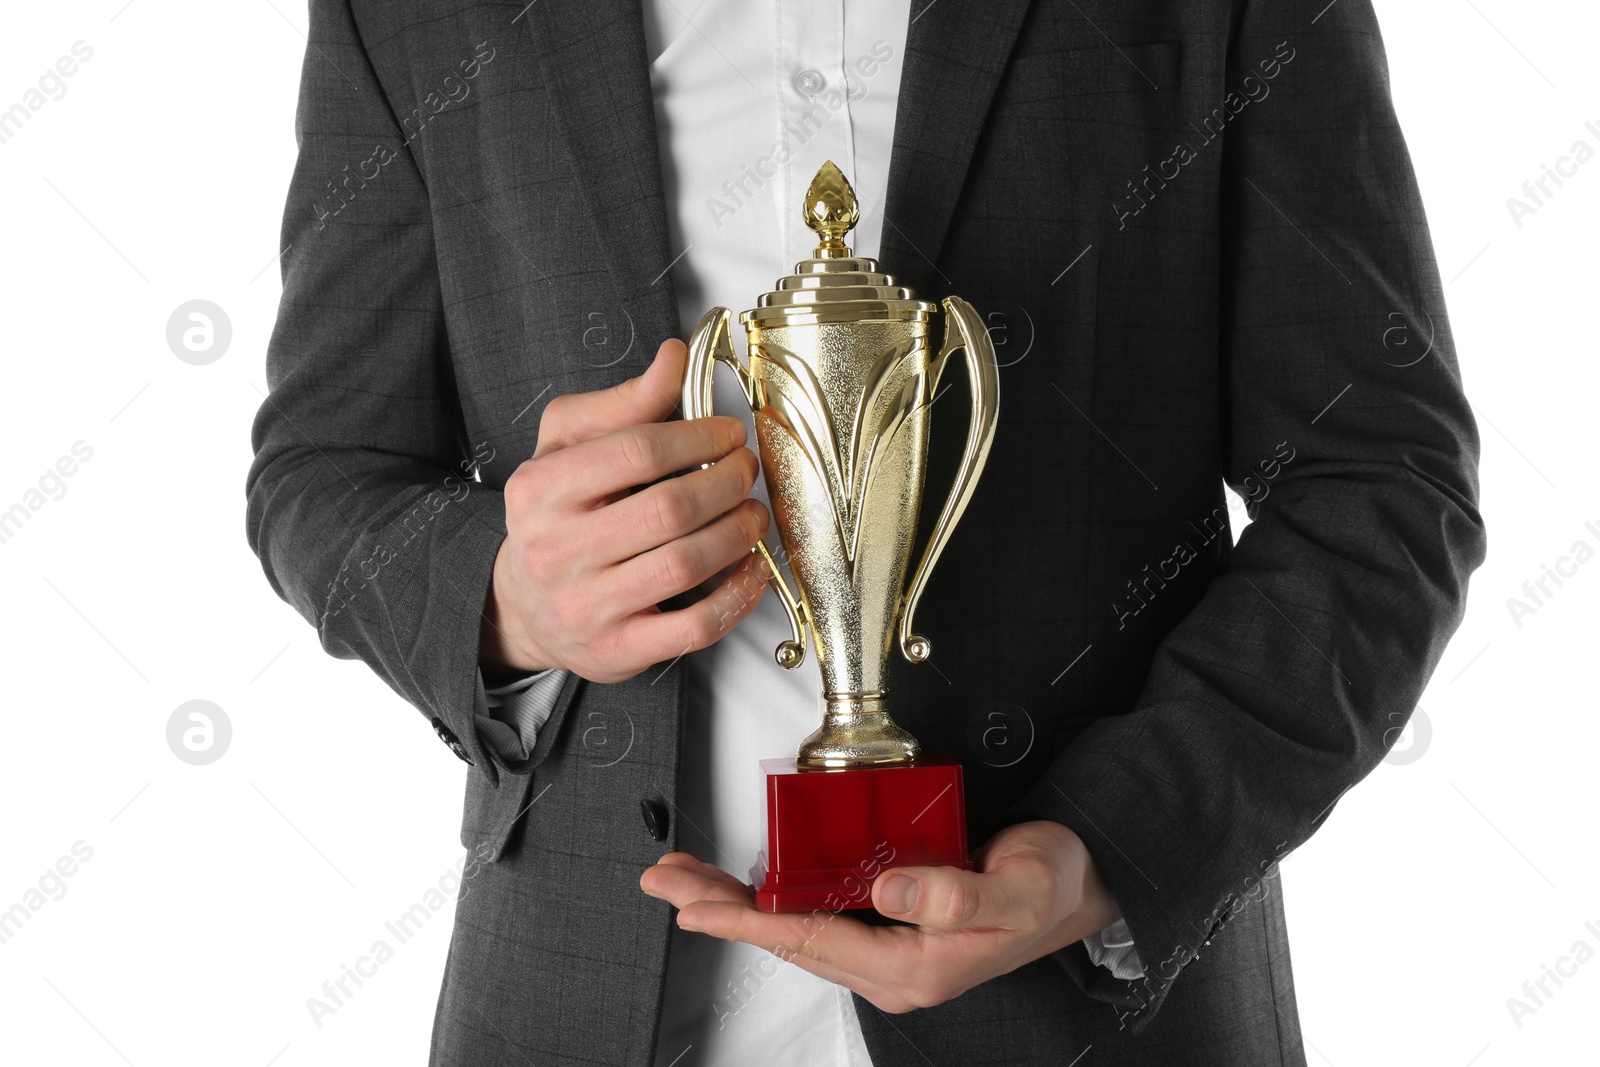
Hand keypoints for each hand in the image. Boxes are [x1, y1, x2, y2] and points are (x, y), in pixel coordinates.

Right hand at [480, 338, 769, 682]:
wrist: (522, 606)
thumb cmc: (554, 517)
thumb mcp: (567, 446)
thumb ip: (624, 402)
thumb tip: (674, 357)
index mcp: (539, 489)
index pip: (635, 451)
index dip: (698, 437)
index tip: (729, 433)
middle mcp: (555, 550)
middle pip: (669, 509)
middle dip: (726, 483)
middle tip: (747, 471)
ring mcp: (585, 607)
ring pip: (685, 565)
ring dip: (738, 534)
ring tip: (752, 514)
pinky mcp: (617, 651)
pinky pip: (694, 627)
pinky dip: (737, 596)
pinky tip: (751, 570)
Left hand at [640, 820, 1121, 1011]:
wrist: (1081, 884)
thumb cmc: (1052, 885)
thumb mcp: (1018, 888)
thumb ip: (958, 894)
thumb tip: (887, 888)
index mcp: (914, 966)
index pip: (811, 941)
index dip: (747, 924)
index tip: (697, 908)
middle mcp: (892, 962)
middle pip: (787, 938)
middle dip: (720, 910)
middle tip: (667, 883)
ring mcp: (889, 944)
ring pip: (794, 925)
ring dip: (736, 902)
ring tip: (685, 879)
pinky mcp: (891, 918)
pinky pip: (817, 910)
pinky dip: (773, 894)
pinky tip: (747, 882)